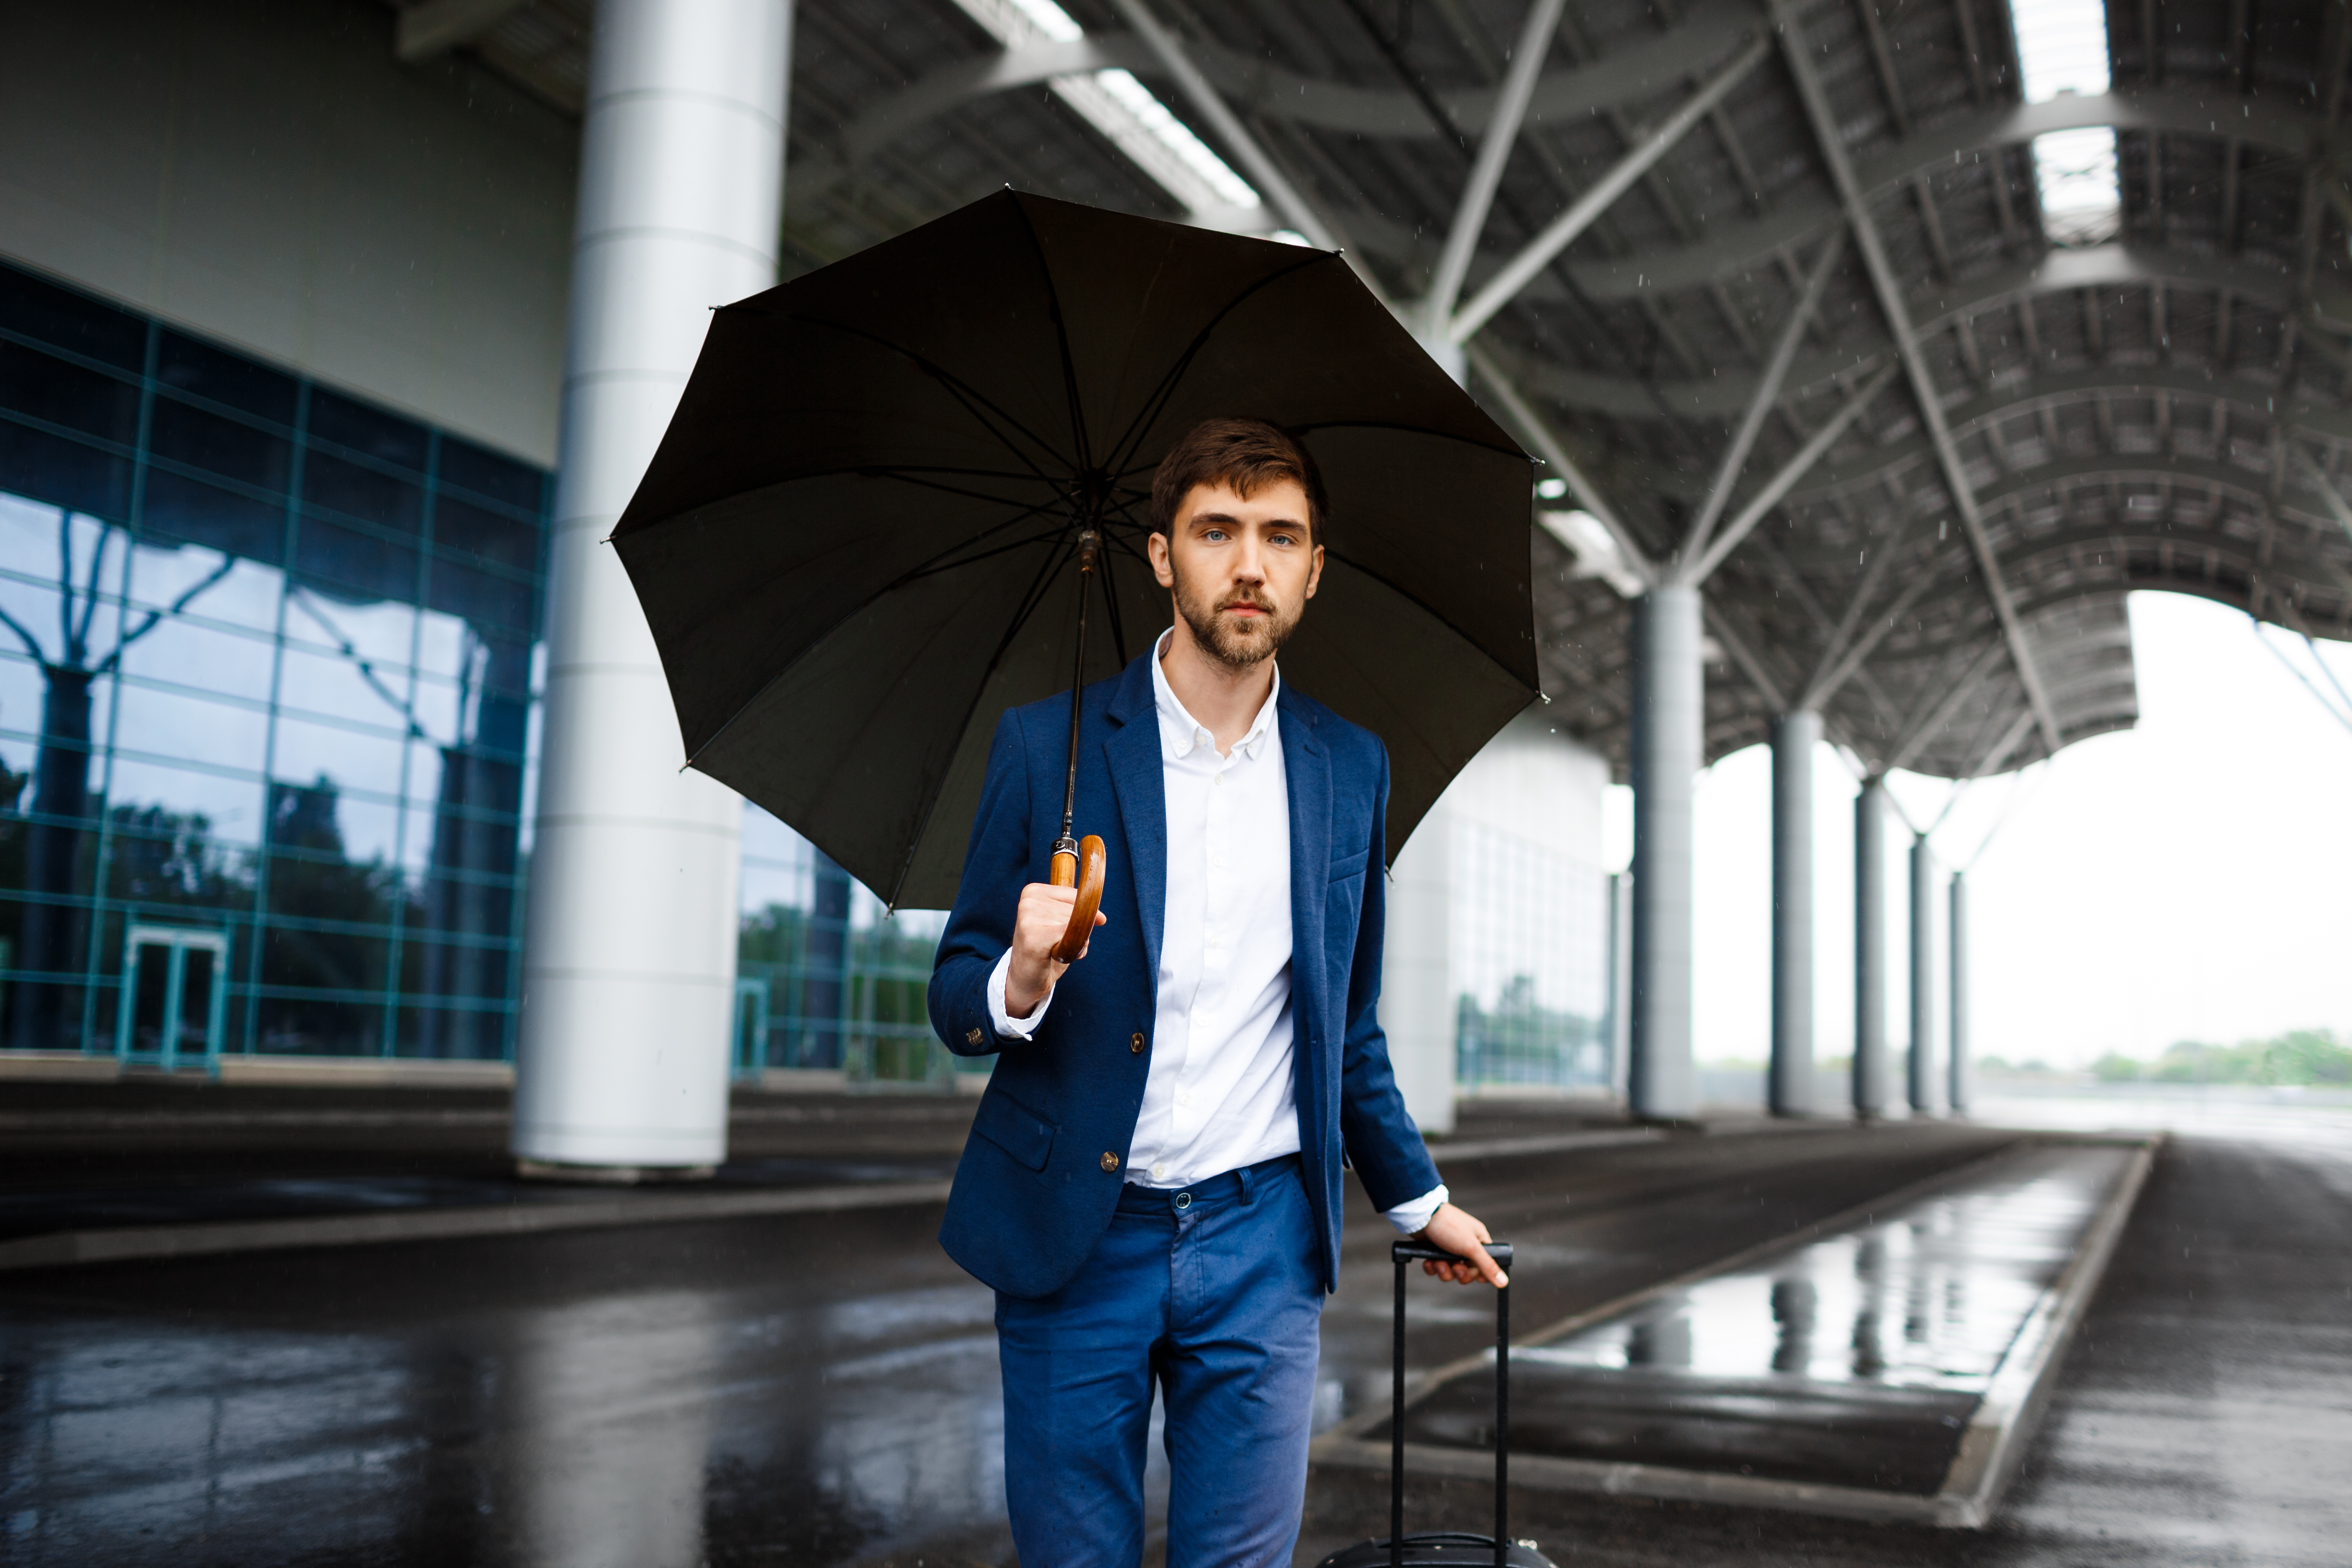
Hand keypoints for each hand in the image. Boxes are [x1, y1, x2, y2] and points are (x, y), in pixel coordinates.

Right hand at [1005, 881, 1107, 1016]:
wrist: (1026, 977)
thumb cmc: (1046, 949)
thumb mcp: (1061, 923)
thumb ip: (1079, 913)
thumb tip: (1101, 918)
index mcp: (1033, 891)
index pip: (1076, 895)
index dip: (1085, 914)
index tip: (1078, 928)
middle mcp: (1029, 901)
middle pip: (1076, 911)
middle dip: (1077, 931)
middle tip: (1059, 945)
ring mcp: (1028, 918)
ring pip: (1075, 924)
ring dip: (1075, 944)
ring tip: (1056, 952)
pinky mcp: (1033, 937)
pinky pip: (1069, 936)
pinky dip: (1072, 950)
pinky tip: (1056, 956)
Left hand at [1414, 1203, 1506, 1287]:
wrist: (1421, 1216)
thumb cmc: (1449, 1225)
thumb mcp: (1471, 1247)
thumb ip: (1487, 1265)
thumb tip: (1504, 1281)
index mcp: (1479, 1241)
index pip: (1486, 1264)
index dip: (1481, 1273)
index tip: (1476, 1277)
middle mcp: (1465, 1245)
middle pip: (1468, 1271)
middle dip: (1460, 1273)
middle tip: (1454, 1266)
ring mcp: (1449, 1248)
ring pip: (1451, 1271)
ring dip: (1444, 1271)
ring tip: (1438, 1262)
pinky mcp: (1434, 1251)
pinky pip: (1436, 1267)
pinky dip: (1432, 1267)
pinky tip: (1428, 1262)